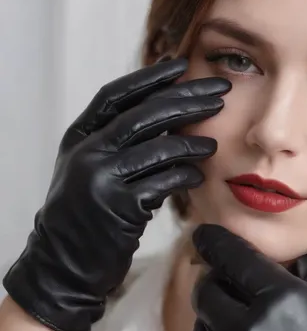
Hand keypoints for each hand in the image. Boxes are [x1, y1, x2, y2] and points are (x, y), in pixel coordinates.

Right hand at [3, 58, 230, 330]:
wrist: (62, 264)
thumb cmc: (84, 214)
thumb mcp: (88, 169)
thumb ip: (116, 142)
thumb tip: (166, 114)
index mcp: (79, 137)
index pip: (117, 94)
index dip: (151, 78)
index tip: (183, 65)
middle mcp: (87, 152)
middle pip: (145, 114)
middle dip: (187, 99)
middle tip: (219, 91)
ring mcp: (101, 179)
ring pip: (159, 148)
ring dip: (192, 141)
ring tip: (214, 140)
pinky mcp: (119, 208)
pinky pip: (163, 183)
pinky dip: (185, 175)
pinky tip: (198, 175)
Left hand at [190, 224, 306, 330]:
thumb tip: (304, 248)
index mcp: (280, 296)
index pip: (233, 257)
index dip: (215, 241)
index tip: (205, 233)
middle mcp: (247, 320)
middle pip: (209, 285)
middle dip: (213, 274)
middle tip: (226, 273)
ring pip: (201, 314)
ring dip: (210, 303)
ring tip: (228, 303)